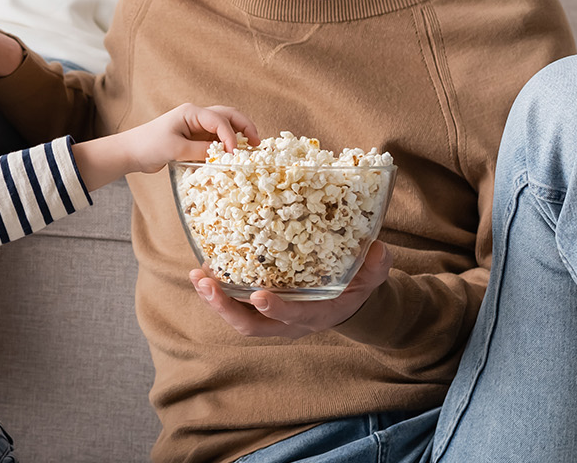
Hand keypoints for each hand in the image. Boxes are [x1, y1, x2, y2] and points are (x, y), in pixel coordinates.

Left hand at [74, 104, 256, 190]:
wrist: (131, 151)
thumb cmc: (149, 145)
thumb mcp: (176, 149)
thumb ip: (200, 151)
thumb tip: (223, 156)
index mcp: (192, 113)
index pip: (219, 120)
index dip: (231, 136)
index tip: (235, 154)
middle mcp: (197, 117)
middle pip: (228, 116)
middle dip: (244, 127)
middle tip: (257, 142)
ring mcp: (196, 127)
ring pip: (224, 126)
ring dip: (238, 134)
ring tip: (250, 147)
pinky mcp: (194, 139)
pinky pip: (216, 139)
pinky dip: (227, 145)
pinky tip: (233, 155)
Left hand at [190, 242, 391, 338]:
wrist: (345, 301)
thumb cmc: (355, 286)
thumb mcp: (371, 277)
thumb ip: (376, 267)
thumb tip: (379, 249)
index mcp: (315, 315)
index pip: (293, 317)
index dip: (277, 310)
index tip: (260, 296)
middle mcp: (288, 322)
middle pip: (251, 326)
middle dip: (226, 308)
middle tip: (207, 284)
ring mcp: (270, 318)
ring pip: (237, 318)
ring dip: (214, 300)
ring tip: (197, 277)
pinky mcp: (258, 308)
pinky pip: (233, 305)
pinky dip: (216, 291)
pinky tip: (203, 270)